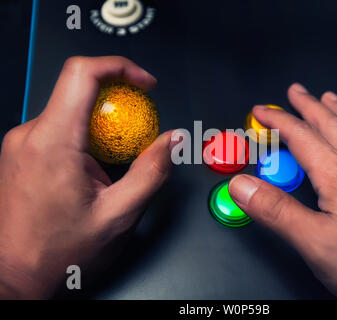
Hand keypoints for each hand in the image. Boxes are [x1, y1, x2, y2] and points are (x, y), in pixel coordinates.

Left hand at [0, 56, 171, 298]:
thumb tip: (171, 140)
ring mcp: (21, 143)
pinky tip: (96, 168)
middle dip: (119, 102)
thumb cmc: (58, 252)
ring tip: (117, 161)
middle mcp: (30, 135)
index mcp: (53, 142)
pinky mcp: (22, 152)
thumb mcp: (119, 214)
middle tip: (141, 131)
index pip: (82, 73)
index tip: (144, 83)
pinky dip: (86, 136)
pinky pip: (60, 127)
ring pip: (71, 109)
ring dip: (103, 124)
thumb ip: (152, 171)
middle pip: (80, 90)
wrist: (15, 275)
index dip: (120, 66)